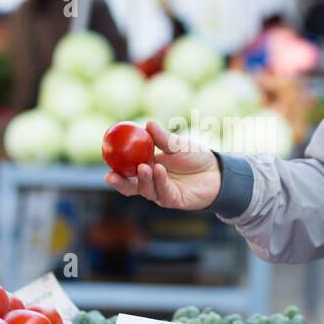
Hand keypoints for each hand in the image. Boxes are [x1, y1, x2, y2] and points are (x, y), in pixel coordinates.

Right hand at [103, 121, 221, 209]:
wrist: (217, 171)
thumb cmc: (196, 156)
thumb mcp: (178, 144)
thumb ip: (163, 138)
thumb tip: (147, 124)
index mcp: (148, 167)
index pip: (127, 170)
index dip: (115, 167)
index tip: (105, 159)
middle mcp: (152, 182)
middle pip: (130, 186)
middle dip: (119, 182)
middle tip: (110, 175)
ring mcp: (162, 192)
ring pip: (145, 190)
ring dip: (142, 180)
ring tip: (143, 167)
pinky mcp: (174, 200)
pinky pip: (163, 192)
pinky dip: (159, 180)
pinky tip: (158, 169)